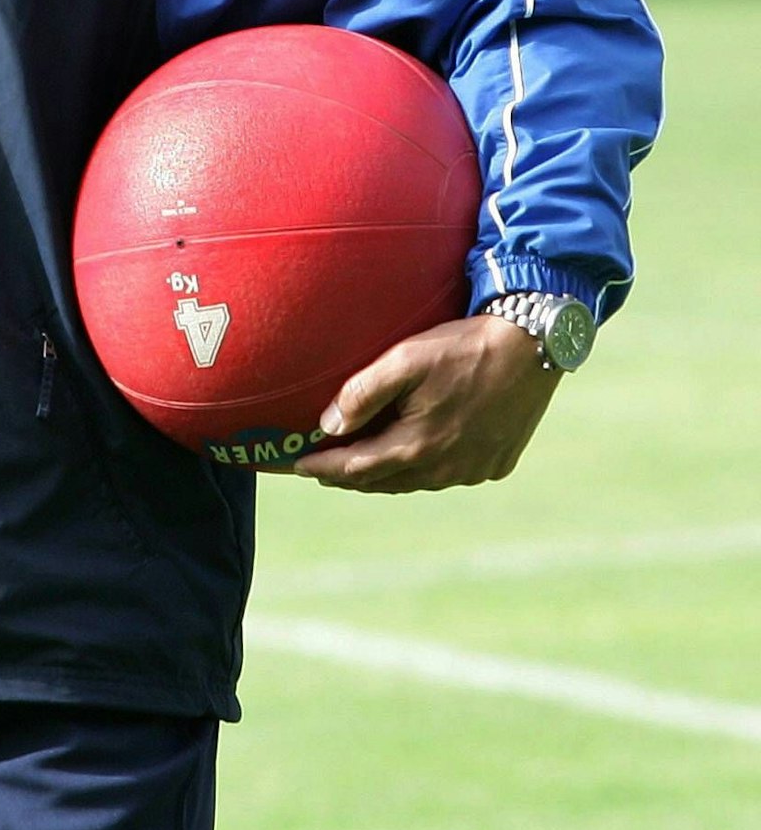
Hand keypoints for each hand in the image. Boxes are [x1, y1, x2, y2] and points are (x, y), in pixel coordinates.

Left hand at [293, 315, 560, 493]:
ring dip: (384, 476)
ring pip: (415, 482)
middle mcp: (446, 468)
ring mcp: (473, 470)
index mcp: (418, 446)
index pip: (355, 467)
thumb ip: (361, 394)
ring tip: (359, 468)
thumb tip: (328, 425)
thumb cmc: (462, 348)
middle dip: (348, 476)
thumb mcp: (404, 361)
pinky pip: (447, 476)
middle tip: (321, 470)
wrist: (533, 347)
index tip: (296, 466)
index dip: (323, 467)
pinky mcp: (495, 464)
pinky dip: (421, 470)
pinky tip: (413, 458)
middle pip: (383, 481)